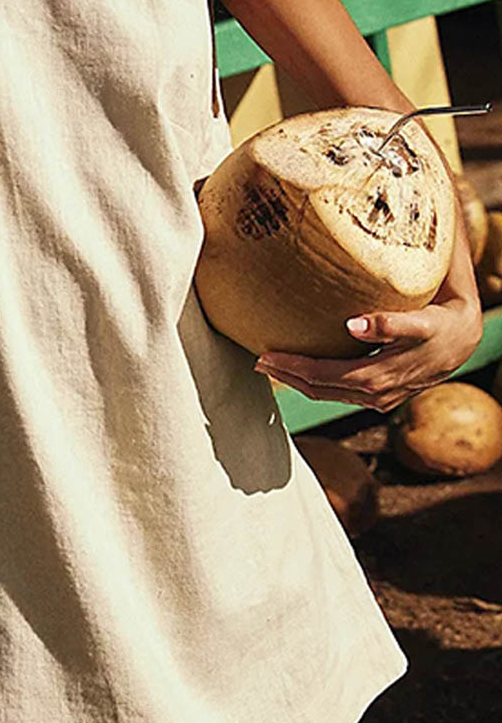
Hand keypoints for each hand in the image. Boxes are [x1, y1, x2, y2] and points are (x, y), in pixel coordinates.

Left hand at [253, 295, 483, 412]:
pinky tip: (303, 371)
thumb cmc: (439, 326)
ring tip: (274, 365)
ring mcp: (376, 400)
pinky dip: (317, 383)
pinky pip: (338, 393)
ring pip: (326, 394)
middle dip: (287, 377)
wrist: (463, 343)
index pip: (321, 376)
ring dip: (298, 382)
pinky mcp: (379, 397)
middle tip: (260, 360)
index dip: (291, 368)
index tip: (266, 355)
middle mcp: (373, 395)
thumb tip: (354, 324)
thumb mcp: (420, 322)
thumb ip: (389, 323)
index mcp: (375, 379)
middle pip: (318, 389)